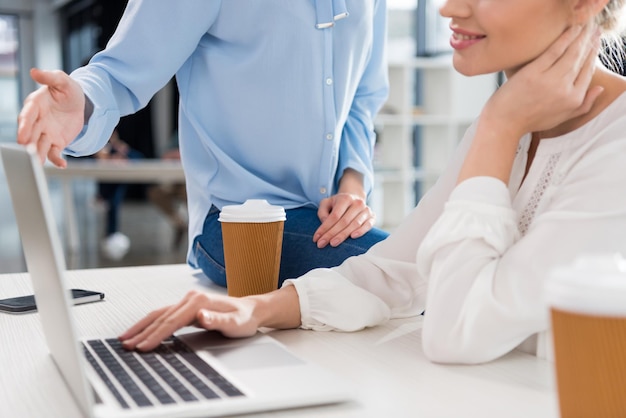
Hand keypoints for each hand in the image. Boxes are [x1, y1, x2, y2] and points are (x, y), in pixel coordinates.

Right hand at [17, 68, 85, 166]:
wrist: (79, 103)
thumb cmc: (67, 90)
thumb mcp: (62, 81)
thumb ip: (50, 77)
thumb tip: (34, 71)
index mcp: (35, 105)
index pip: (27, 116)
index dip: (24, 126)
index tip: (22, 136)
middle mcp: (37, 121)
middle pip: (30, 134)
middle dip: (27, 143)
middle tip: (27, 152)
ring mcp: (45, 133)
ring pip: (38, 146)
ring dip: (37, 155)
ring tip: (36, 164)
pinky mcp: (55, 142)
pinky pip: (53, 153)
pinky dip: (56, 160)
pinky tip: (62, 165)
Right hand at [119, 290, 259, 351]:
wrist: (252, 310)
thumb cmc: (244, 318)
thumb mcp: (235, 323)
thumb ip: (217, 320)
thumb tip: (201, 316)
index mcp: (199, 301)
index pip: (172, 321)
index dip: (157, 335)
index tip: (144, 346)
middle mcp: (191, 299)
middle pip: (161, 316)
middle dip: (142, 332)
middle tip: (126, 345)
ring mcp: (187, 302)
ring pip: (159, 314)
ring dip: (142, 327)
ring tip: (126, 339)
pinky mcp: (186, 308)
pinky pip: (163, 316)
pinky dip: (150, 324)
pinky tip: (142, 331)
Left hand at [314, 192, 375, 247]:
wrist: (354, 199)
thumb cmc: (338, 204)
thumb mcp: (327, 203)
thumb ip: (322, 212)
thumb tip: (324, 223)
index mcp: (345, 198)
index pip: (334, 216)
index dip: (325, 228)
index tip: (316, 238)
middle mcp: (357, 203)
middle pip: (343, 221)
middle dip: (331, 234)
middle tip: (322, 244)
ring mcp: (366, 210)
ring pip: (354, 224)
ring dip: (343, 235)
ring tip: (333, 243)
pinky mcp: (372, 217)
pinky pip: (367, 225)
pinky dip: (361, 231)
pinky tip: (352, 237)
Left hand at [481, 24, 602, 138]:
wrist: (504, 123)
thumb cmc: (529, 120)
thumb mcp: (561, 118)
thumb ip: (583, 105)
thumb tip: (599, 88)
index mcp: (573, 100)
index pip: (587, 73)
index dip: (592, 57)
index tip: (592, 46)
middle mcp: (565, 90)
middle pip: (580, 61)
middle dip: (588, 44)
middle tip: (590, 33)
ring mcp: (550, 81)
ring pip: (571, 54)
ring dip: (579, 38)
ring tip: (581, 28)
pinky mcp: (534, 73)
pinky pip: (554, 50)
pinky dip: (565, 38)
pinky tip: (570, 30)